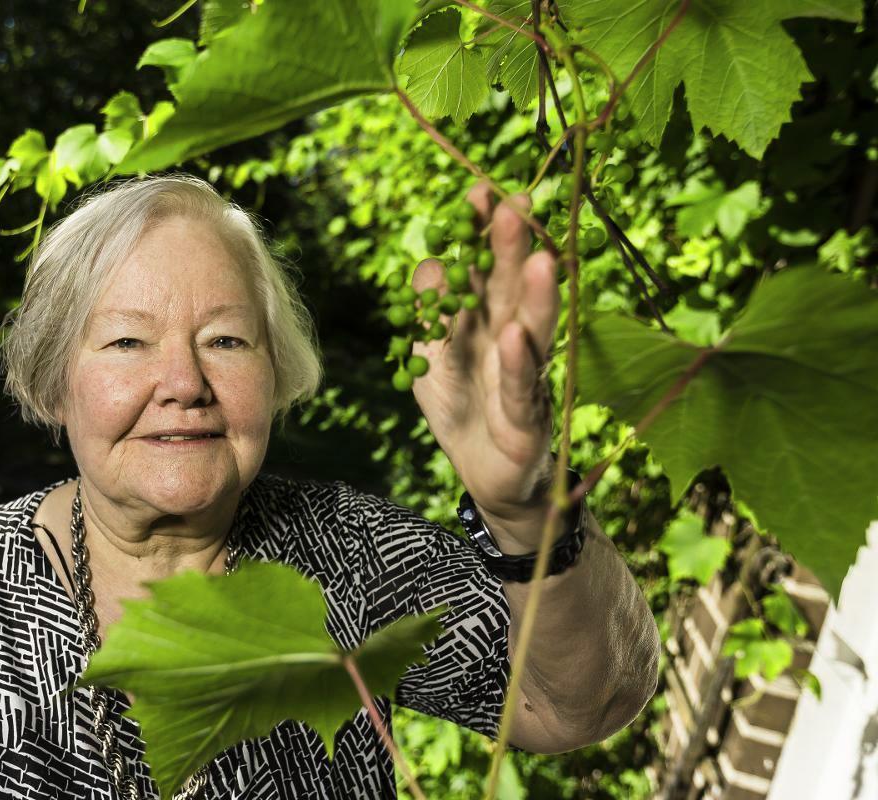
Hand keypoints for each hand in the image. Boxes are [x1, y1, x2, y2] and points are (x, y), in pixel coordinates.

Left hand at [409, 182, 559, 547]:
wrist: (485, 476)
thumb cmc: (462, 407)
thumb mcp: (430, 358)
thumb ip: (428, 314)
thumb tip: (429, 262)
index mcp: (486, 320)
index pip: (485, 267)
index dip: (483, 233)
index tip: (480, 191)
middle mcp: (513, 338)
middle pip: (512, 287)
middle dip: (514, 246)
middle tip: (516, 202)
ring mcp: (527, 375)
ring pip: (534, 329)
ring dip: (535, 295)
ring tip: (540, 257)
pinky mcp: (529, 417)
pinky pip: (524, 386)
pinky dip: (520, 362)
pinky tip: (517, 335)